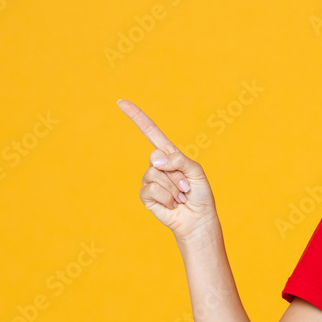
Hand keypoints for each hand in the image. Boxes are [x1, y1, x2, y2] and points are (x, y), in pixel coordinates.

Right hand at [118, 99, 218, 243]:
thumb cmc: (200, 195)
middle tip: (186, 186)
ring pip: (155, 175)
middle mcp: (158, 166)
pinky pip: (151, 190)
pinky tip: (172, 204)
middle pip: (156, 157)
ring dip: (173, 188)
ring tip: (180, 196)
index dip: (137, 117)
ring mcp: (150, 180)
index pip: (151, 132)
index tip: (121, 102)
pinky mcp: (146, 196)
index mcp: (170, 155)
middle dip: (176, 173)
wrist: (197, 219)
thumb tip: (156, 161)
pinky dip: (166, 198)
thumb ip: (179, 160)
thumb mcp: (196, 172)